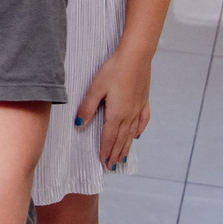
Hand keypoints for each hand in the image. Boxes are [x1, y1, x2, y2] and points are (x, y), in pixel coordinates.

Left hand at [78, 47, 153, 169]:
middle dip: (115, 154)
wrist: (136, 57)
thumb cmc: (114, 70)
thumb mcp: (96, 88)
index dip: (106, 150)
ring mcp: (138, 108)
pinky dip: (139, 130)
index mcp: (116, 113)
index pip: (109, 137)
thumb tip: (78, 124)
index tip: (103, 163)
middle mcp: (129, 115)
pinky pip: (142, 121)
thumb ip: (88, 107)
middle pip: (121, 139)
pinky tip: (137, 135)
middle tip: (112, 167)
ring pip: (132, 133)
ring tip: (123, 159)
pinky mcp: (144, 100)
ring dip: (126, 147)